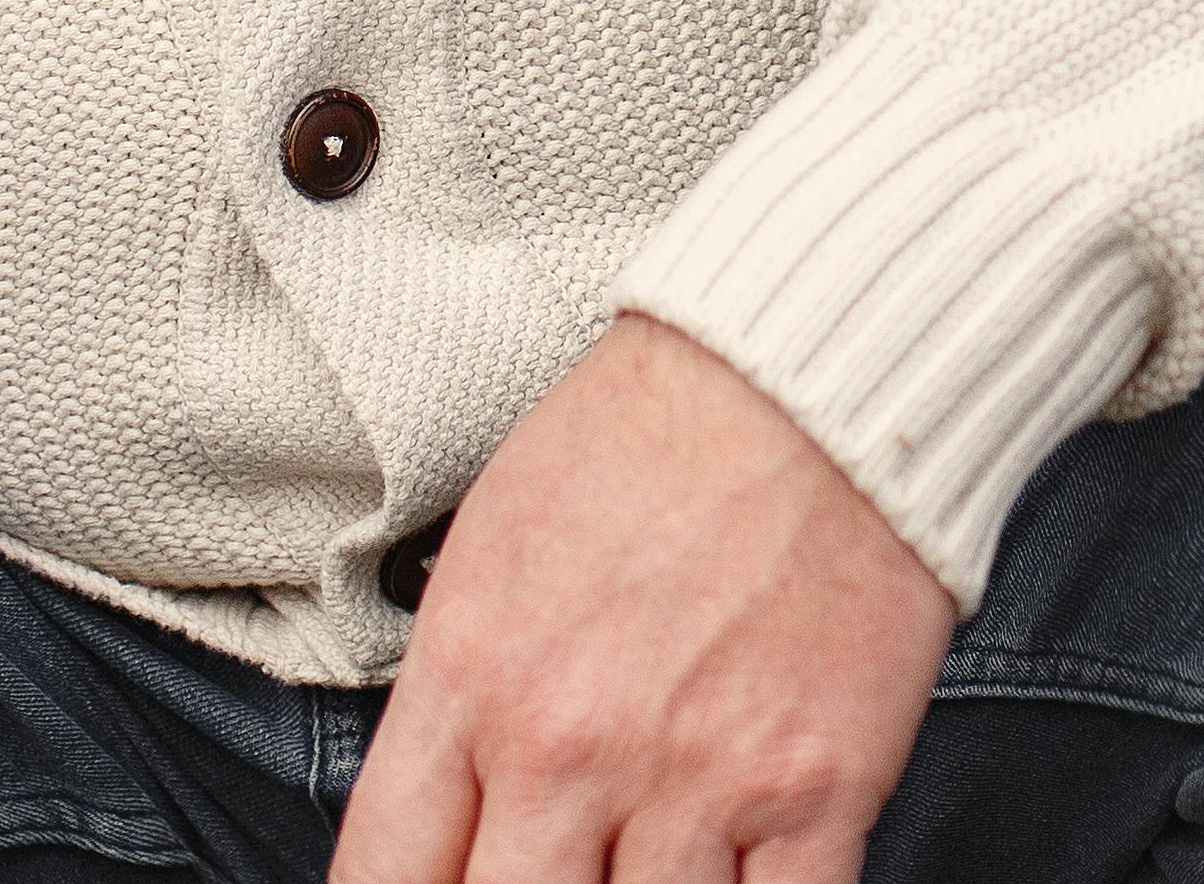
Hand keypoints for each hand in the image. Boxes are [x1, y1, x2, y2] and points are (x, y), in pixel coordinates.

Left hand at [333, 314, 949, 883]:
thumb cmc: (651, 439)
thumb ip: (456, 702)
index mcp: (473, 681)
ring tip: (642, 869)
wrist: (813, 371)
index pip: (386, 878)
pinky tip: (731, 882)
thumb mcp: (491, 550)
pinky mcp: (817, 792)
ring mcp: (696, 780)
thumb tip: (444, 823)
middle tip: (557, 870)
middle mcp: (570, 748)